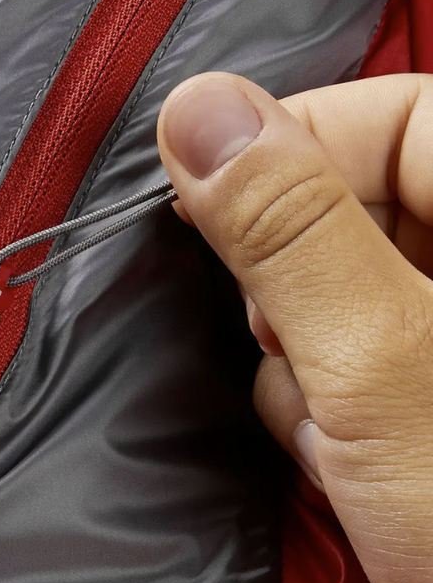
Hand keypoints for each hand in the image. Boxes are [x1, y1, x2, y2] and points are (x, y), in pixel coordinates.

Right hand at [157, 72, 432, 582]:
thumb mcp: (378, 370)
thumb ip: (286, 229)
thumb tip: (194, 107)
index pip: (389, 114)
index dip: (288, 158)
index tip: (214, 228)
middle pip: (360, 212)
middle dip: (301, 302)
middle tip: (318, 379)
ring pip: (346, 303)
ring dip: (314, 378)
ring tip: (351, 451)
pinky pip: (362, 371)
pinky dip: (340, 420)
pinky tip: (359, 476)